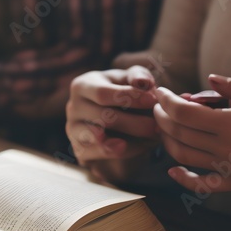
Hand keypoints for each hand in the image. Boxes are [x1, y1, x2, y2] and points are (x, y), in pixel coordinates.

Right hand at [66, 67, 160, 181]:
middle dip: (134, 123)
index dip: (129, 97)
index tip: (153, 100)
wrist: (112, 120)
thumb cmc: (122, 93)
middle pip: (103, 117)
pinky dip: (123, 152)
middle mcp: (73, 107)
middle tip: (157, 126)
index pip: (103, 93)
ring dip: (129, 140)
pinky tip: (141, 148)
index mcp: (83, 85)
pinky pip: (100, 154)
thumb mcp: (131, 80)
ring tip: (151, 140)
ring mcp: (73, 130)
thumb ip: (139, 76)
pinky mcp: (78, 149)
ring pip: (99, 139)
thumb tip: (144, 83)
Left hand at [154, 75, 230, 192]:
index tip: (160, 92)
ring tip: (164, 126)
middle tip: (158, 106)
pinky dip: (183, 179)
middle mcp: (228, 149)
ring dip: (167, 140)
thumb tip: (208, 80)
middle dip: (162, 117)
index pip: (185, 113)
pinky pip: (201, 185)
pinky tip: (172, 169)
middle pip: (179, 133)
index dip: (166, 101)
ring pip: (183, 156)